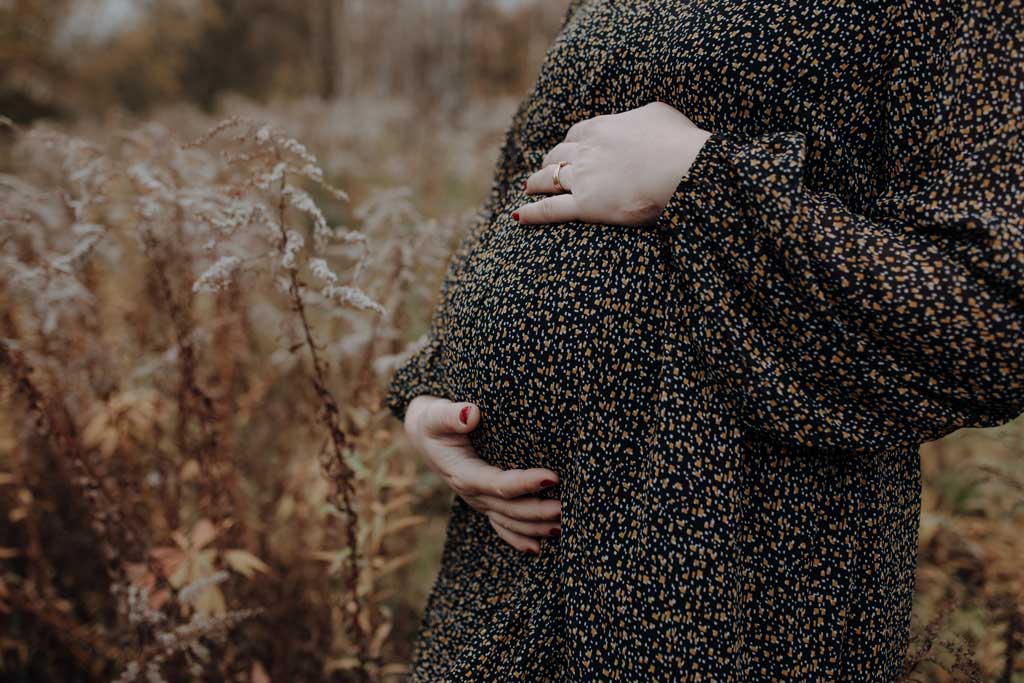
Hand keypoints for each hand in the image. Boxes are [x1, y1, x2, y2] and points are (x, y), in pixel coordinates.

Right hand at [404, 395, 561, 554]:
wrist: (424, 437)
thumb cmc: (434, 422)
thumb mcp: (435, 415)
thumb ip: (451, 415)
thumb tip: (472, 413)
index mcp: (463, 473)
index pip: (499, 483)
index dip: (525, 484)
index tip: (553, 477)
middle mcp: (471, 493)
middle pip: (509, 509)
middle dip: (538, 511)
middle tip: (566, 508)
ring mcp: (478, 502)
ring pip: (509, 522)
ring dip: (535, 528)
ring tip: (563, 528)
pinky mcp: (484, 503)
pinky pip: (501, 527)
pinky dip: (519, 539)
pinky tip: (537, 550)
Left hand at [515, 101, 711, 226]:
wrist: (683, 167)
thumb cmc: (679, 141)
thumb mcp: (658, 114)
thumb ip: (640, 116)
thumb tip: (639, 119)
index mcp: (601, 126)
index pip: (576, 133)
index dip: (569, 143)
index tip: (568, 149)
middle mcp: (586, 150)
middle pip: (557, 155)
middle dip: (549, 162)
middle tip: (544, 170)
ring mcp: (583, 178)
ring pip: (549, 179)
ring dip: (536, 183)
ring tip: (529, 188)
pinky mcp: (586, 205)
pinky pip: (550, 210)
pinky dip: (531, 214)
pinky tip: (517, 217)